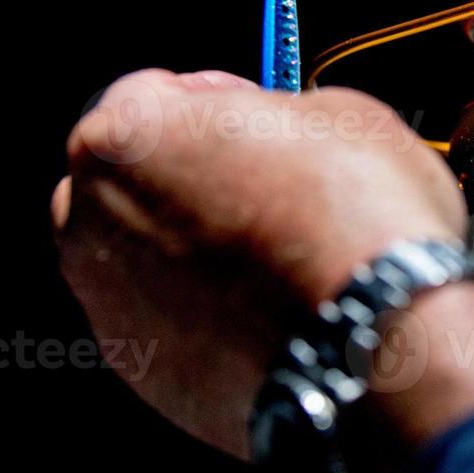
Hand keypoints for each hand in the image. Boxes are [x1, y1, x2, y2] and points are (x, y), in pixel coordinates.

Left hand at [53, 70, 473, 459]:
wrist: (379, 342)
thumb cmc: (358, 220)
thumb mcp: (339, 111)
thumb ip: (274, 112)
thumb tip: (277, 127)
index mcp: (126, 136)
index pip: (149, 96)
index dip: (210, 103)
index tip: (249, 118)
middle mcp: (94, 222)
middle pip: (126, 184)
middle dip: (184, 183)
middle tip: (261, 191)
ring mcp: (113, 307)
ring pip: (141, 265)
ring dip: (192, 257)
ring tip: (276, 264)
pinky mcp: (148, 376)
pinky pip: (172, 333)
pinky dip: (208, 324)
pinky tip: (275, 318)